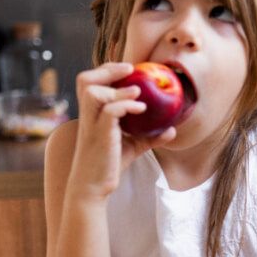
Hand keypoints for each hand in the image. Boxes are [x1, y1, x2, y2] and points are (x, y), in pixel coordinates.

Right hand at [69, 62, 175, 199]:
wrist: (93, 187)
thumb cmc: (109, 164)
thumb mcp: (132, 146)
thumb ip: (150, 136)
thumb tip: (172, 130)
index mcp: (91, 113)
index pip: (90, 82)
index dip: (106, 70)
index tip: (128, 69)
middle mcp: (88, 115)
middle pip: (84, 80)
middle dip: (107, 69)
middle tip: (129, 69)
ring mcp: (91, 124)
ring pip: (93, 92)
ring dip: (117, 88)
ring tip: (137, 91)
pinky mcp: (99, 135)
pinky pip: (109, 112)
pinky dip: (125, 105)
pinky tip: (141, 108)